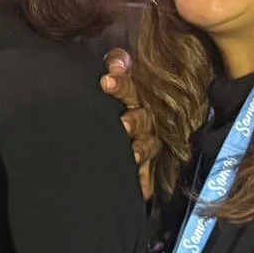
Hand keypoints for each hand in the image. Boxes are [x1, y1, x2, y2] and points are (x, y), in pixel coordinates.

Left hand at [101, 48, 156, 198]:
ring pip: (148, 145)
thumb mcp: (116, 75)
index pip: (130, 86)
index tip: (105, 80)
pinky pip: (147, 175)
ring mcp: (148, 141)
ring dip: (141, 149)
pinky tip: (141, 192)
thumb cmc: (118, 94)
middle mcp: (146, 118)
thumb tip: (117, 59)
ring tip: (132, 155)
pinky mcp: (146, 163)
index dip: (120, 82)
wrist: (131, 122)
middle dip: (135, 121)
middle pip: (143, 118)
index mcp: (136, 95)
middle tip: (123, 124)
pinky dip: (143, 183)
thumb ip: (117, 64)